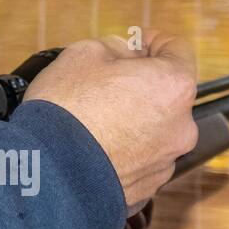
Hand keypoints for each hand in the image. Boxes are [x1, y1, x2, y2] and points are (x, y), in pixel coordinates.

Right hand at [23, 30, 197, 211]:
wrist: (48, 176)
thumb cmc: (66, 111)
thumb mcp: (84, 53)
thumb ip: (116, 46)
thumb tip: (125, 53)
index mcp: (173, 86)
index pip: (177, 49)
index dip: (151, 40)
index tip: (134, 43)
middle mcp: (181, 126)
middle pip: (165, 94)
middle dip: (140, 84)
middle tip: (105, 83)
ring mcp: (165, 162)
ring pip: (153, 130)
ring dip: (131, 120)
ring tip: (94, 120)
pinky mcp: (146, 189)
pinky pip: (138, 160)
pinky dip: (122, 151)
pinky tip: (94, 147)